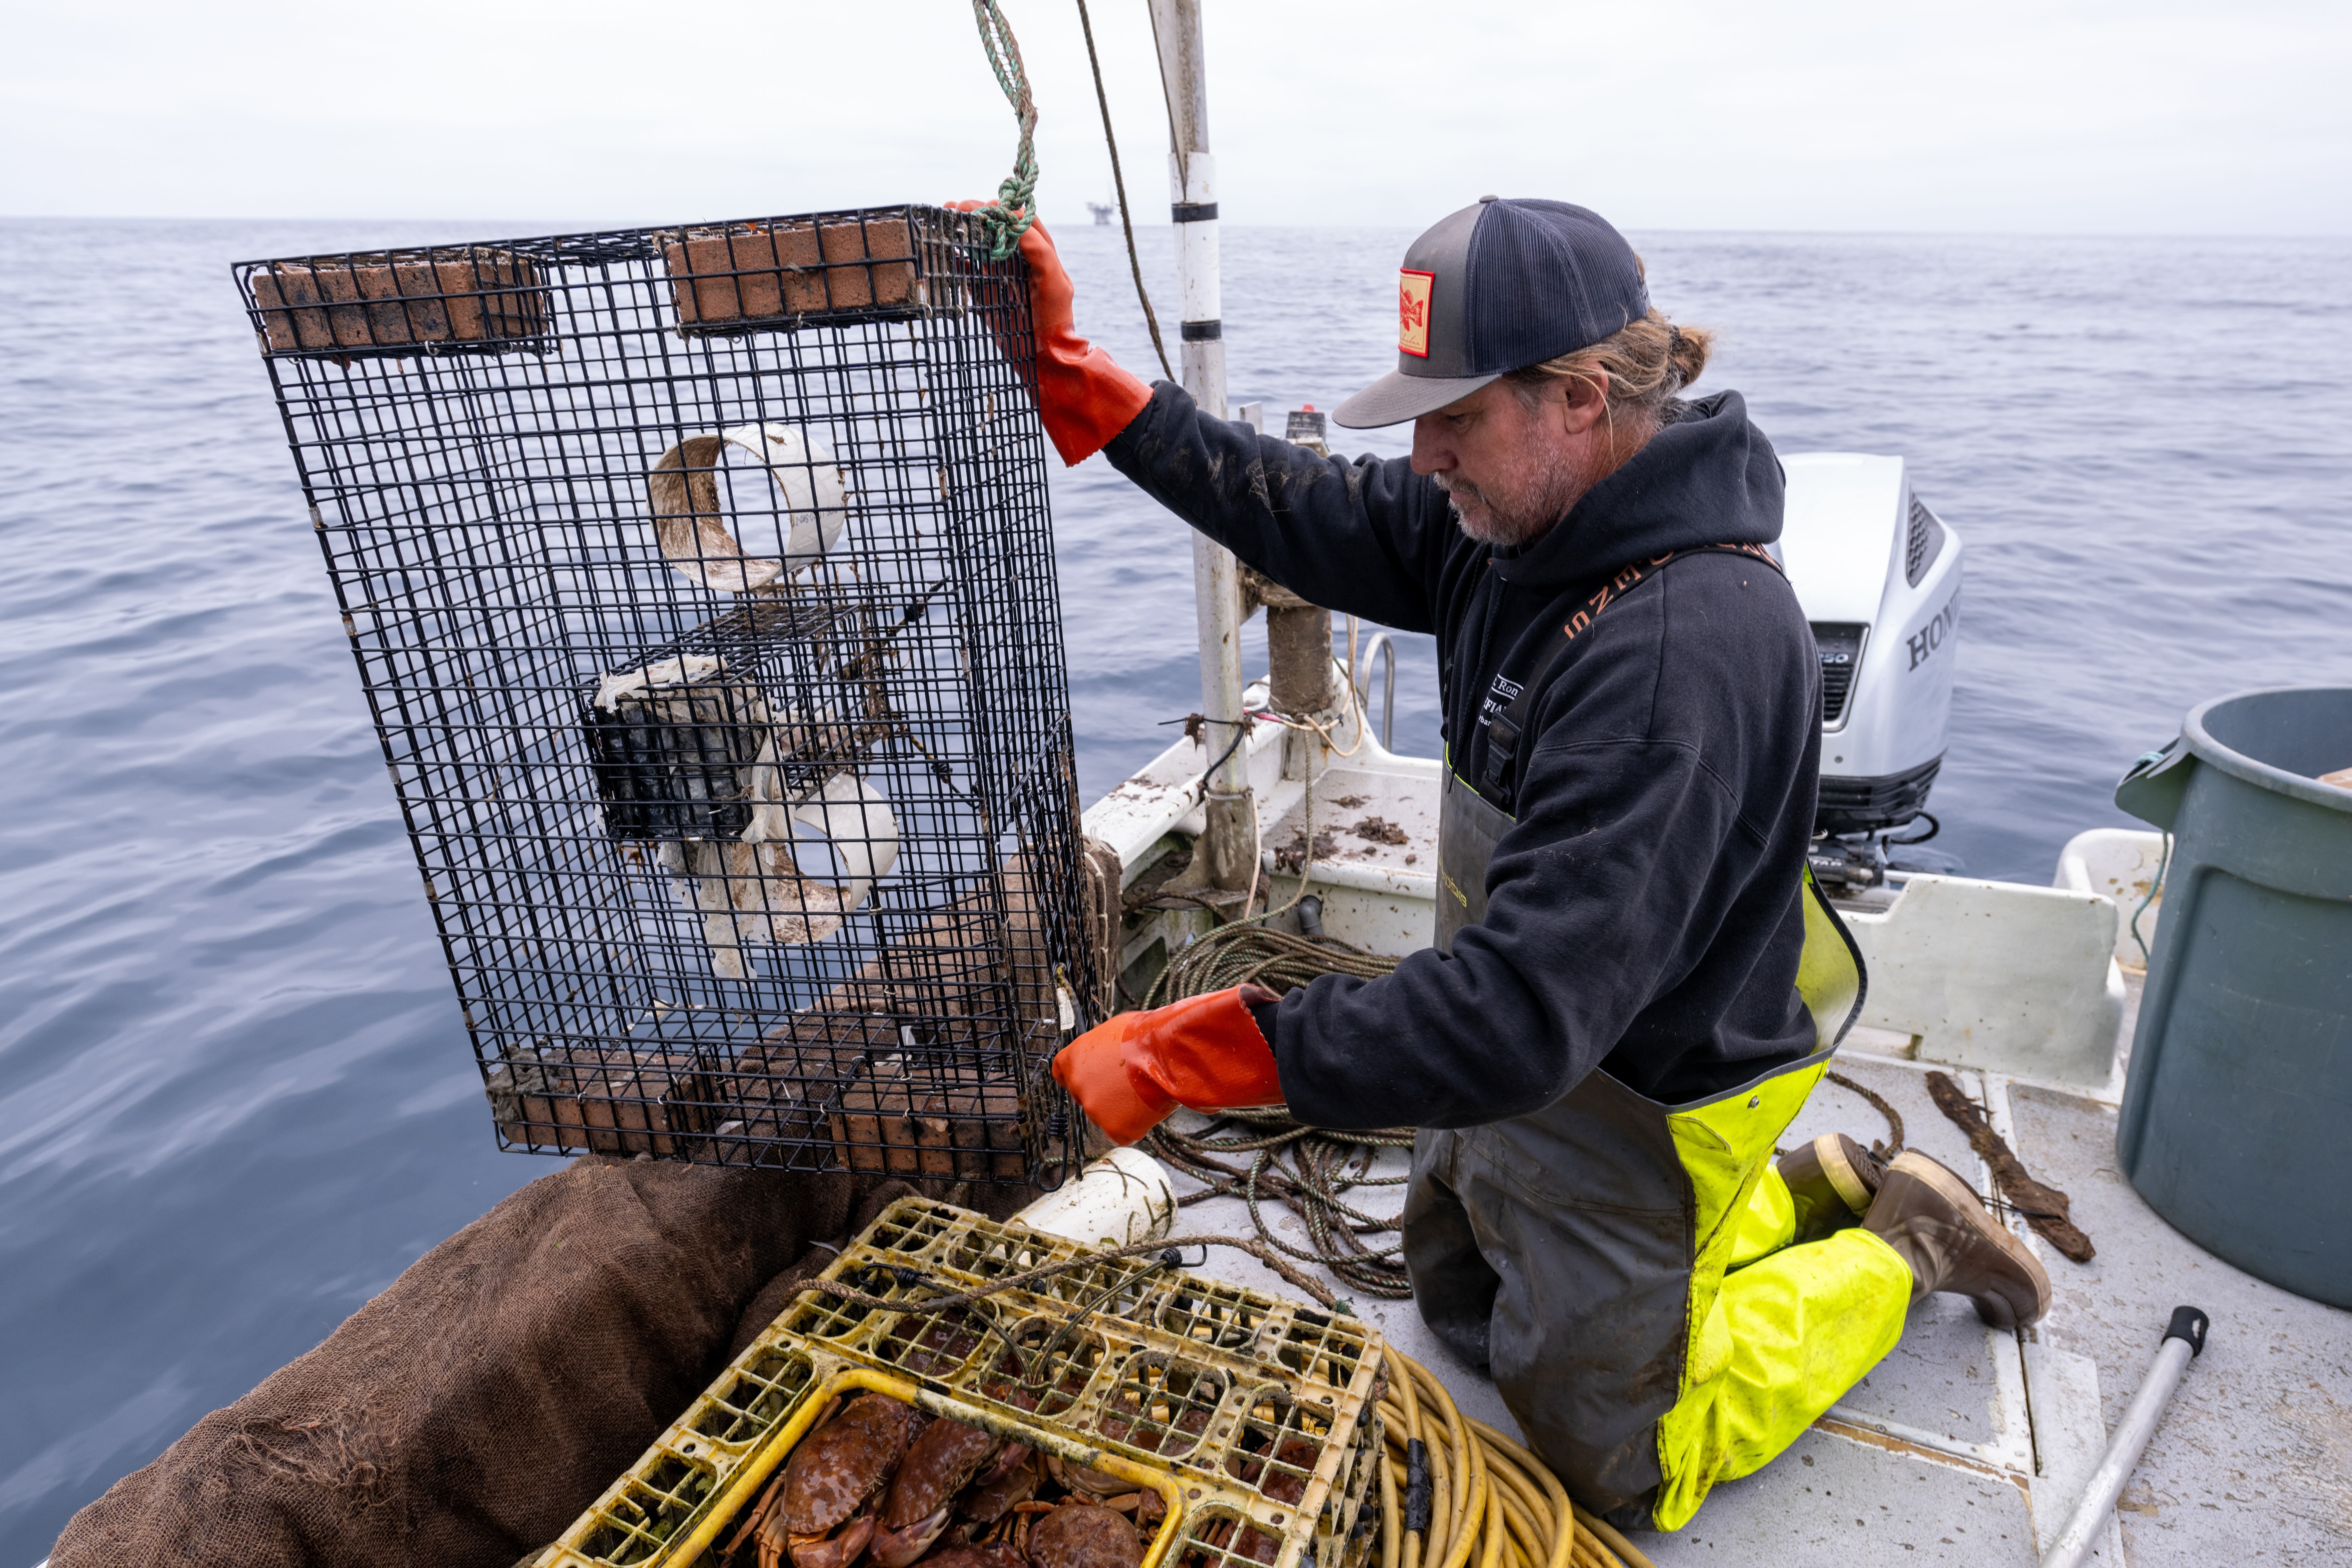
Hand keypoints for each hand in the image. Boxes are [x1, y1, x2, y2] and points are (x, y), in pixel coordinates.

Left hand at [946, 200, 1151, 465]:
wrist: (1043, 366)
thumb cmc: (1018, 338)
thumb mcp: (988, 300)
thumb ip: (977, 277)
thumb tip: (954, 257)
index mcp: (1026, 266)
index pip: (1008, 229)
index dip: (984, 215)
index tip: (955, 209)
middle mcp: (1041, 263)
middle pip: (1019, 222)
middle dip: (988, 209)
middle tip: (958, 205)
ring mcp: (1051, 270)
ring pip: (1030, 228)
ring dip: (1000, 216)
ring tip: (972, 210)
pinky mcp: (1056, 281)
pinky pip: (1040, 249)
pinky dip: (1021, 234)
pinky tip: (999, 224)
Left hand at [1051, 984, 1282, 1144]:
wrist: (1180, 1053)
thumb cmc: (1164, 1030)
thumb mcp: (1137, 1023)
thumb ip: (1123, 1036)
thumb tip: (1150, 1023)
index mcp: (1072, 1056)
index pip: (1060, 1071)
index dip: (1082, 1073)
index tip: (1101, 1073)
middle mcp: (1075, 1083)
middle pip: (1087, 1094)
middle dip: (1107, 1088)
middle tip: (1135, 1080)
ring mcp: (1091, 1109)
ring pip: (1107, 1112)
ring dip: (1125, 1104)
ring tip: (1150, 1089)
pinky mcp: (1113, 1128)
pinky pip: (1124, 1131)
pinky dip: (1138, 1123)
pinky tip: (1152, 1107)